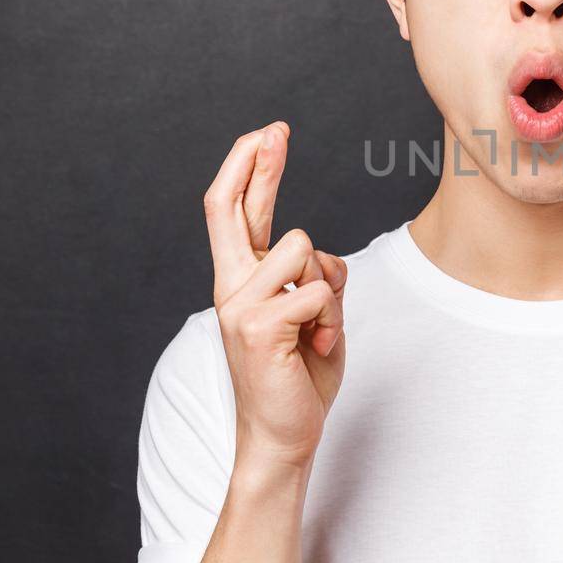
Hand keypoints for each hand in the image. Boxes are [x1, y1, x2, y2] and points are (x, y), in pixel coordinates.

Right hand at [204, 121, 347, 472]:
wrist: (285, 434)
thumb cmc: (301, 374)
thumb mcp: (314, 314)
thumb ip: (312, 278)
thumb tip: (321, 257)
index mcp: (242, 281)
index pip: (236, 213)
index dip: (250, 169)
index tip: (267, 134)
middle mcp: (231, 287)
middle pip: (233, 208)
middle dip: (257, 163)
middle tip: (275, 128)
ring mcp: (239, 306)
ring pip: (304, 249)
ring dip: (328, 287)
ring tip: (317, 330)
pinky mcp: (258, 327)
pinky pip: (317, 291)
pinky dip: (331, 318)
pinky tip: (317, 347)